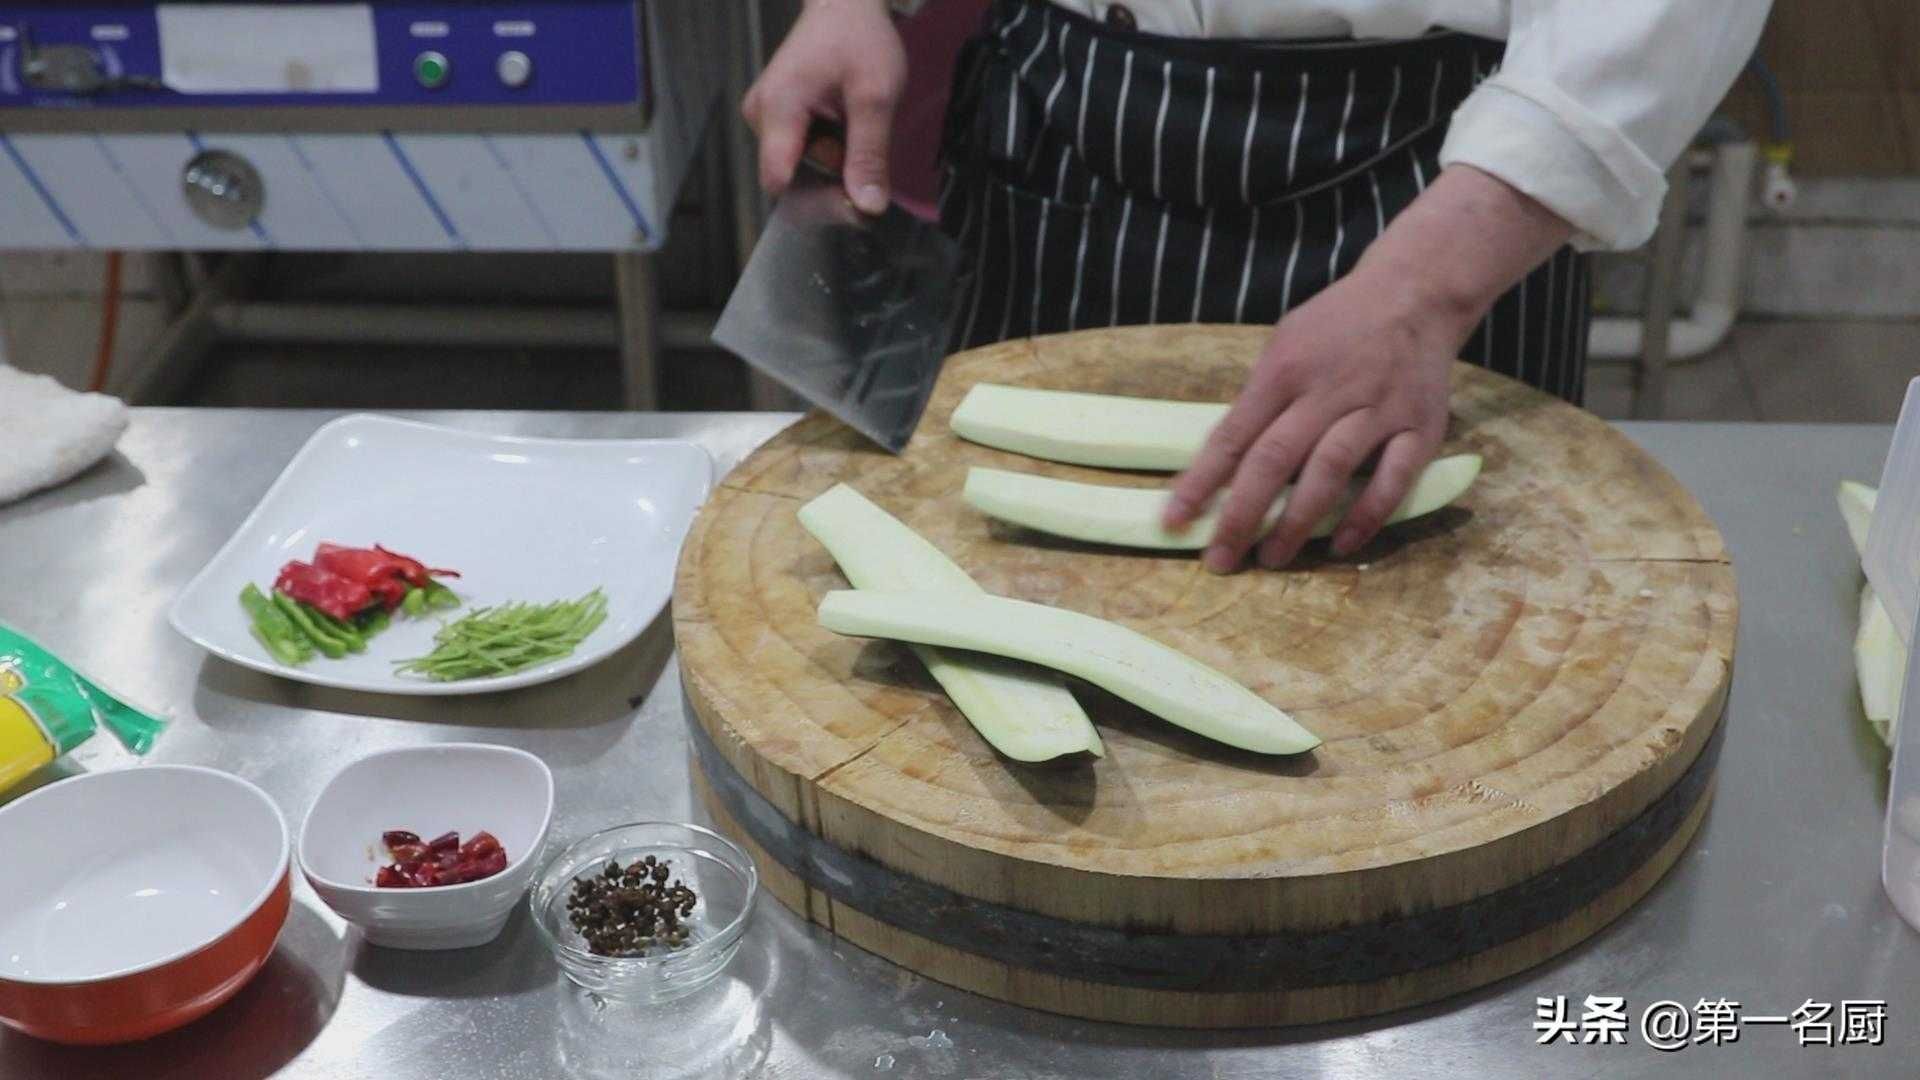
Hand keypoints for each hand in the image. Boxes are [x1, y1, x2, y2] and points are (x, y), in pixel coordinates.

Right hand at [742, 0, 905, 214]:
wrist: (844, 4)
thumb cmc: (858, 39)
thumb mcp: (876, 97)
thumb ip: (869, 154)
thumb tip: (868, 207)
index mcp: (777, 109)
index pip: (779, 182)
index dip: (816, 200)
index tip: (852, 197)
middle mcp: (760, 117)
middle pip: (795, 176)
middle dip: (834, 171)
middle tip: (863, 137)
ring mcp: (765, 117)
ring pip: (802, 165)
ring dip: (835, 156)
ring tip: (853, 119)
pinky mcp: (775, 117)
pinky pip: (802, 150)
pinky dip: (829, 144)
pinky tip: (842, 120)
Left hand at [1164, 166, 1575, 571]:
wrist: (1415, 293)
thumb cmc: (1337, 325)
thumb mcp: (1285, 344)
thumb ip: (1260, 399)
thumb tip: (1223, 460)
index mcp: (1285, 370)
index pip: (1233, 436)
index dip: (1201, 482)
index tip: (1174, 520)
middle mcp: (1329, 390)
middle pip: (1274, 461)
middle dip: (1241, 516)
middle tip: (1219, 560)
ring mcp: (1378, 409)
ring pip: (1329, 474)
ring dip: (1297, 523)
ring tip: (1270, 558)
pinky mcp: (1421, 427)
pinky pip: (1392, 481)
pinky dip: (1366, 517)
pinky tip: (1340, 545)